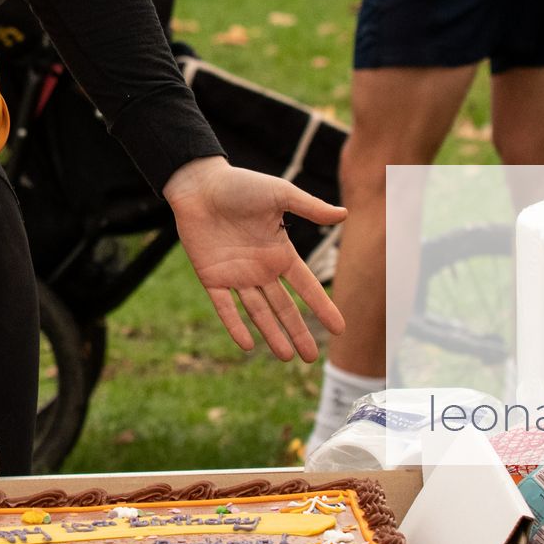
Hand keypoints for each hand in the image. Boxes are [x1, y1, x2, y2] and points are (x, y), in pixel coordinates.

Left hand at [161, 156, 345, 361]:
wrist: (199, 184)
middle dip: (297, 332)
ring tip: (286, 357)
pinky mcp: (211, 277)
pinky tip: (246, 345)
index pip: (306, 287)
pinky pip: (224, 307)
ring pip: (257, 312)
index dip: (322, 307)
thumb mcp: (280, 194)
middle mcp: (260, 269)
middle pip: (283, 307)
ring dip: (271, 334)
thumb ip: (310, 207)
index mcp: (280, 253)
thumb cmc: (240, 185)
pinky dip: (234, 325)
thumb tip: (345, 215)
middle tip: (310, 359)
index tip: (339, 329)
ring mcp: (236, 276)